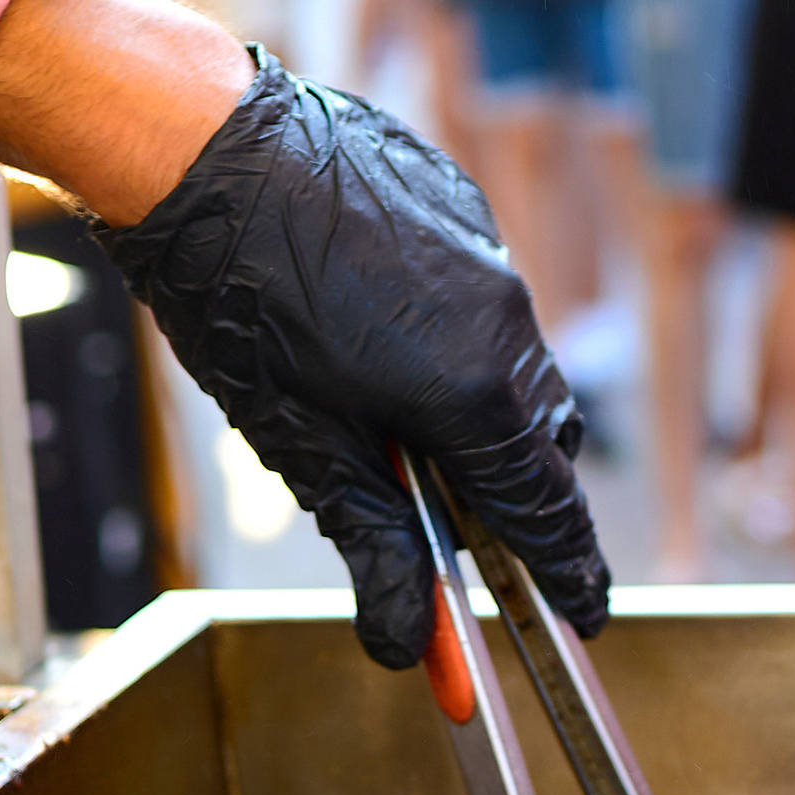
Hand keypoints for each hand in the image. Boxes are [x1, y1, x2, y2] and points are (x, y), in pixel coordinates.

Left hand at [96, 58, 607, 667]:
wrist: (208, 154)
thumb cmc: (239, 300)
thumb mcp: (302, 444)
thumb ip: (373, 542)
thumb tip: (406, 639)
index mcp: (471, 395)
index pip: (546, 509)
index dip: (569, 572)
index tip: (586, 616)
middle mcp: (503, 324)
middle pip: (544, 444)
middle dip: (517, 500)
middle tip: (470, 537)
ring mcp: (491, 261)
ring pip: (520, 370)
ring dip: (485, 419)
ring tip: (407, 437)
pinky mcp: (466, 215)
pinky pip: (489, 304)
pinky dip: (460, 347)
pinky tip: (384, 345)